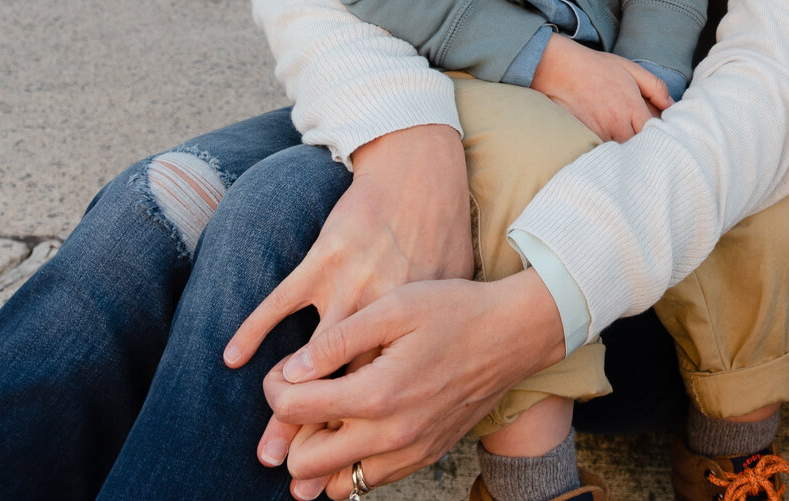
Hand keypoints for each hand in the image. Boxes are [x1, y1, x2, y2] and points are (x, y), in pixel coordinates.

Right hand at [227, 125, 471, 468]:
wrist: (420, 173)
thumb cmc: (440, 230)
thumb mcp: (444, 288)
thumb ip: (428, 331)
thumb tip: (425, 374)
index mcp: (409, 325)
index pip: (381, 390)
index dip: (360, 431)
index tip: (341, 467)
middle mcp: (378, 313)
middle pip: (343, 388)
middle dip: (318, 436)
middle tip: (293, 475)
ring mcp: (346, 286)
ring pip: (309, 360)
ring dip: (283, 407)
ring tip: (265, 448)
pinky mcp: (320, 259)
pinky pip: (280, 302)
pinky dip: (253, 329)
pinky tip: (233, 358)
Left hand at [264, 273, 569, 497]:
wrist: (514, 334)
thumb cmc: (454, 310)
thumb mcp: (394, 306)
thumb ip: (338, 340)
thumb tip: (293, 369)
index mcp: (378, 393)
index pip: (294, 410)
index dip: (275, 389)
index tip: (284, 369)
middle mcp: (391, 435)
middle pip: (304, 464)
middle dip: (291, 430)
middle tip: (303, 396)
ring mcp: (410, 453)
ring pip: (336, 485)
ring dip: (320, 455)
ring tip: (329, 415)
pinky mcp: (425, 457)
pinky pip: (370, 481)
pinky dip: (352, 462)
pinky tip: (359, 424)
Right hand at [532, 38, 671, 142]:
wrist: (560, 69)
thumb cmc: (597, 68)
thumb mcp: (631, 69)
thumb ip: (655, 87)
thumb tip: (671, 105)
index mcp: (632, 107)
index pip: (654, 133)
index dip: (658, 136)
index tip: (660, 135)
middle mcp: (617, 123)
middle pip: (638, 148)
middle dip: (643, 148)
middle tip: (647, 146)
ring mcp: (600, 133)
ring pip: (620, 153)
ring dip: (626, 152)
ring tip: (629, 148)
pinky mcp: (585, 138)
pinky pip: (601, 151)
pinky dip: (608, 151)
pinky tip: (610, 146)